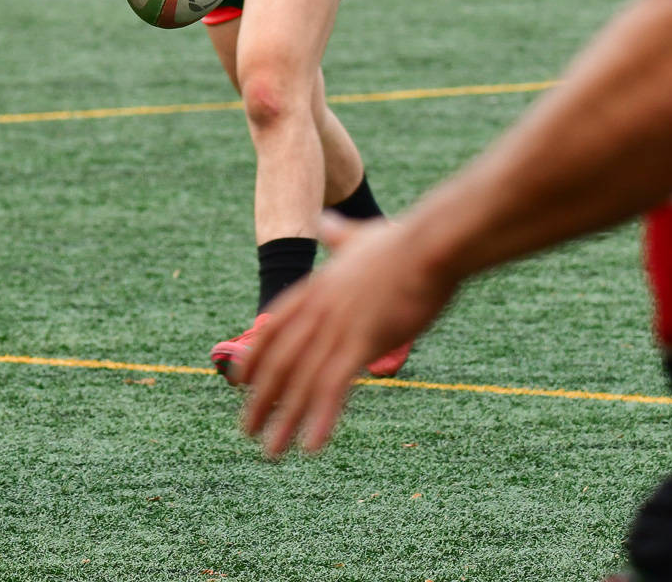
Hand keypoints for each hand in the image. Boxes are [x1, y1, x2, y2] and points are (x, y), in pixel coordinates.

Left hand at [238, 215, 456, 455]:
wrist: (430, 244)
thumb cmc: (404, 243)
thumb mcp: (361, 235)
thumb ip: (339, 235)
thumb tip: (325, 221)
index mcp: (317, 288)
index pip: (274, 327)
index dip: (256, 357)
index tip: (241, 381)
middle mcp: (318, 310)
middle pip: (280, 361)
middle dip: (261, 399)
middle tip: (247, 430)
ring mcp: (337, 326)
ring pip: (301, 381)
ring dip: (284, 420)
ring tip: (271, 451)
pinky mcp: (362, 342)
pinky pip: (334, 387)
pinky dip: (320, 418)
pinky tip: (311, 446)